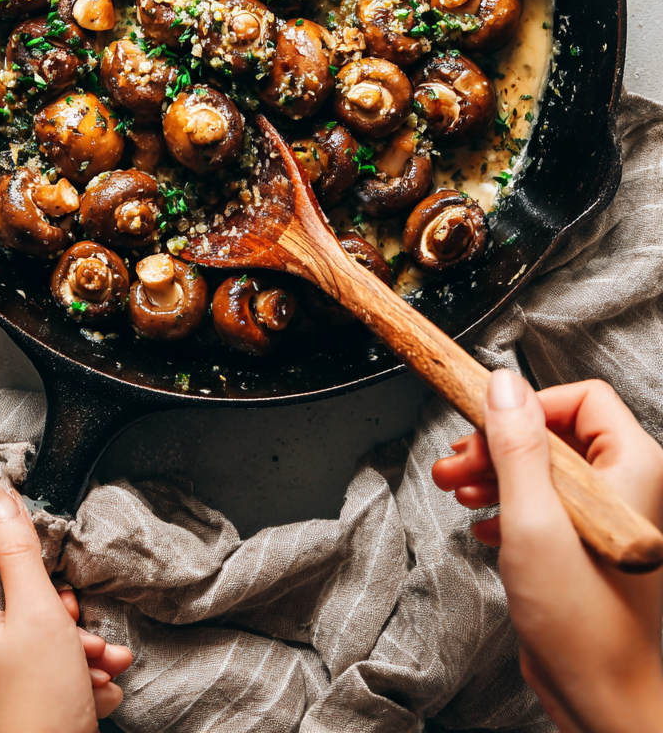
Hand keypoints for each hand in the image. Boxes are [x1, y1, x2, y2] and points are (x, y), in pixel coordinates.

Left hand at [0, 471, 131, 732]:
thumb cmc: (38, 699)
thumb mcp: (37, 608)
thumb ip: (17, 549)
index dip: (17, 579)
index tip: (50, 591)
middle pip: (10, 615)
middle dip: (62, 621)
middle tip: (82, 631)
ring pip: (31, 650)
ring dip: (75, 651)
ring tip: (103, 663)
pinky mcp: (3, 717)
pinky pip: (36, 683)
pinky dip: (68, 680)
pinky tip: (97, 687)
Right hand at [433, 372, 662, 732]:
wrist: (606, 704)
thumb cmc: (586, 627)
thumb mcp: (534, 521)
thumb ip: (517, 446)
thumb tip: (504, 385)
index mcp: (630, 468)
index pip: (582, 397)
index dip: (529, 403)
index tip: (484, 418)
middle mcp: (623, 488)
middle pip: (555, 432)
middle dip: (498, 442)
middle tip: (457, 458)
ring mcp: (603, 520)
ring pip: (544, 468)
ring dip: (495, 472)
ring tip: (455, 485)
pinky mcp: (585, 548)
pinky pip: (545, 504)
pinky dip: (509, 504)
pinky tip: (482, 522)